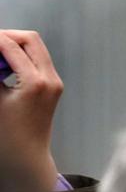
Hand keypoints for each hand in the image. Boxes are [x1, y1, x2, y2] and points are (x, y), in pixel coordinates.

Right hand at [0, 30, 63, 190]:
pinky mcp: (54, 87)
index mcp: (35, 82)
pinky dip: (20, 56)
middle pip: (30, 39)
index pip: (10, 46)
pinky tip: (3, 65)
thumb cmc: (6, 133)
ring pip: (35, 48)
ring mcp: (55, 82)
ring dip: (13, 45)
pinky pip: (37, 60)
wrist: (27, 155)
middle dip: (6, 36)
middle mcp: (50, 80)